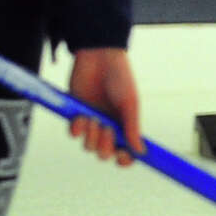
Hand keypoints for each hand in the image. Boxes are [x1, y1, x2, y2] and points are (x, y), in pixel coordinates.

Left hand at [67, 47, 143, 165]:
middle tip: (106, 129)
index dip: (125, 159)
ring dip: (90, 136)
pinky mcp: (76, 114)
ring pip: (88, 146)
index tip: (122, 155)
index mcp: (125, 125)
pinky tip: (81, 117)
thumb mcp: (130, 103)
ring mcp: (92, 122)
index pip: (126, 152)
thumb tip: (140, 152)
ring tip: (93, 118)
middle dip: (105, 146)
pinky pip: (74, 134)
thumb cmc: (119, 77)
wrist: (98, 57)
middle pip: (105, 153)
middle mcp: (109, 127)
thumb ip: (132, 128)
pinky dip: (77, 129)